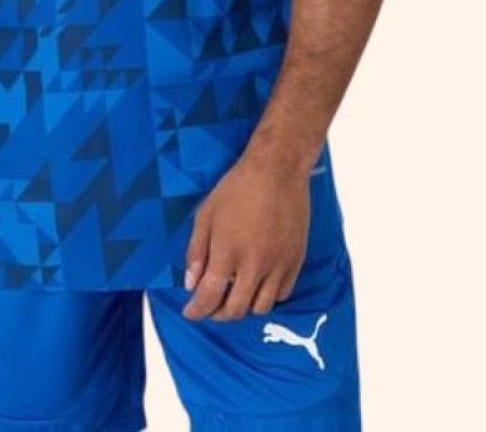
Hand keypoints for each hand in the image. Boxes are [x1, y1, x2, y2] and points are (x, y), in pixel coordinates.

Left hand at [182, 152, 309, 321]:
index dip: (196, 311)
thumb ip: (196, 252)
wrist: (277, 171)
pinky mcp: (296, 262)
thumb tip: (190, 284)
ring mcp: (278, 266)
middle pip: (235, 310)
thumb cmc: (237, 188)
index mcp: (227, 253)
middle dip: (217, 314)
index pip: (209, 297)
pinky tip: (257, 285)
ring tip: (234, 296)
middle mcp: (254, 266)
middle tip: (210, 307)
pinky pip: (282, 295)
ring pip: (260, 308)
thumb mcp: (206, 215)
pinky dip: (267, 296)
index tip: (190, 313)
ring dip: (243, 307)